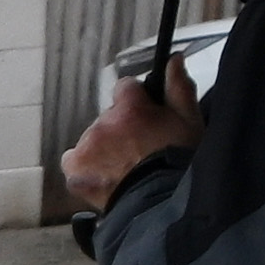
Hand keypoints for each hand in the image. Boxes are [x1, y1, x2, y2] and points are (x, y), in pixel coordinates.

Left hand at [56, 54, 196, 213]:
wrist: (161, 204)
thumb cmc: (179, 164)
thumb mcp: (189, 121)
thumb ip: (179, 87)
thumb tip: (174, 60)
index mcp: (130, 108)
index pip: (125, 87)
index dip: (137, 102)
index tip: (145, 117)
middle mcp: (103, 124)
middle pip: (108, 118)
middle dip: (122, 129)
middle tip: (141, 150)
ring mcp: (86, 147)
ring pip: (92, 140)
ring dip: (105, 149)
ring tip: (127, 169)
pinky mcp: (74, 170)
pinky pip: (75, 162)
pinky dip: (86, 168)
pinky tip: (107, 177)